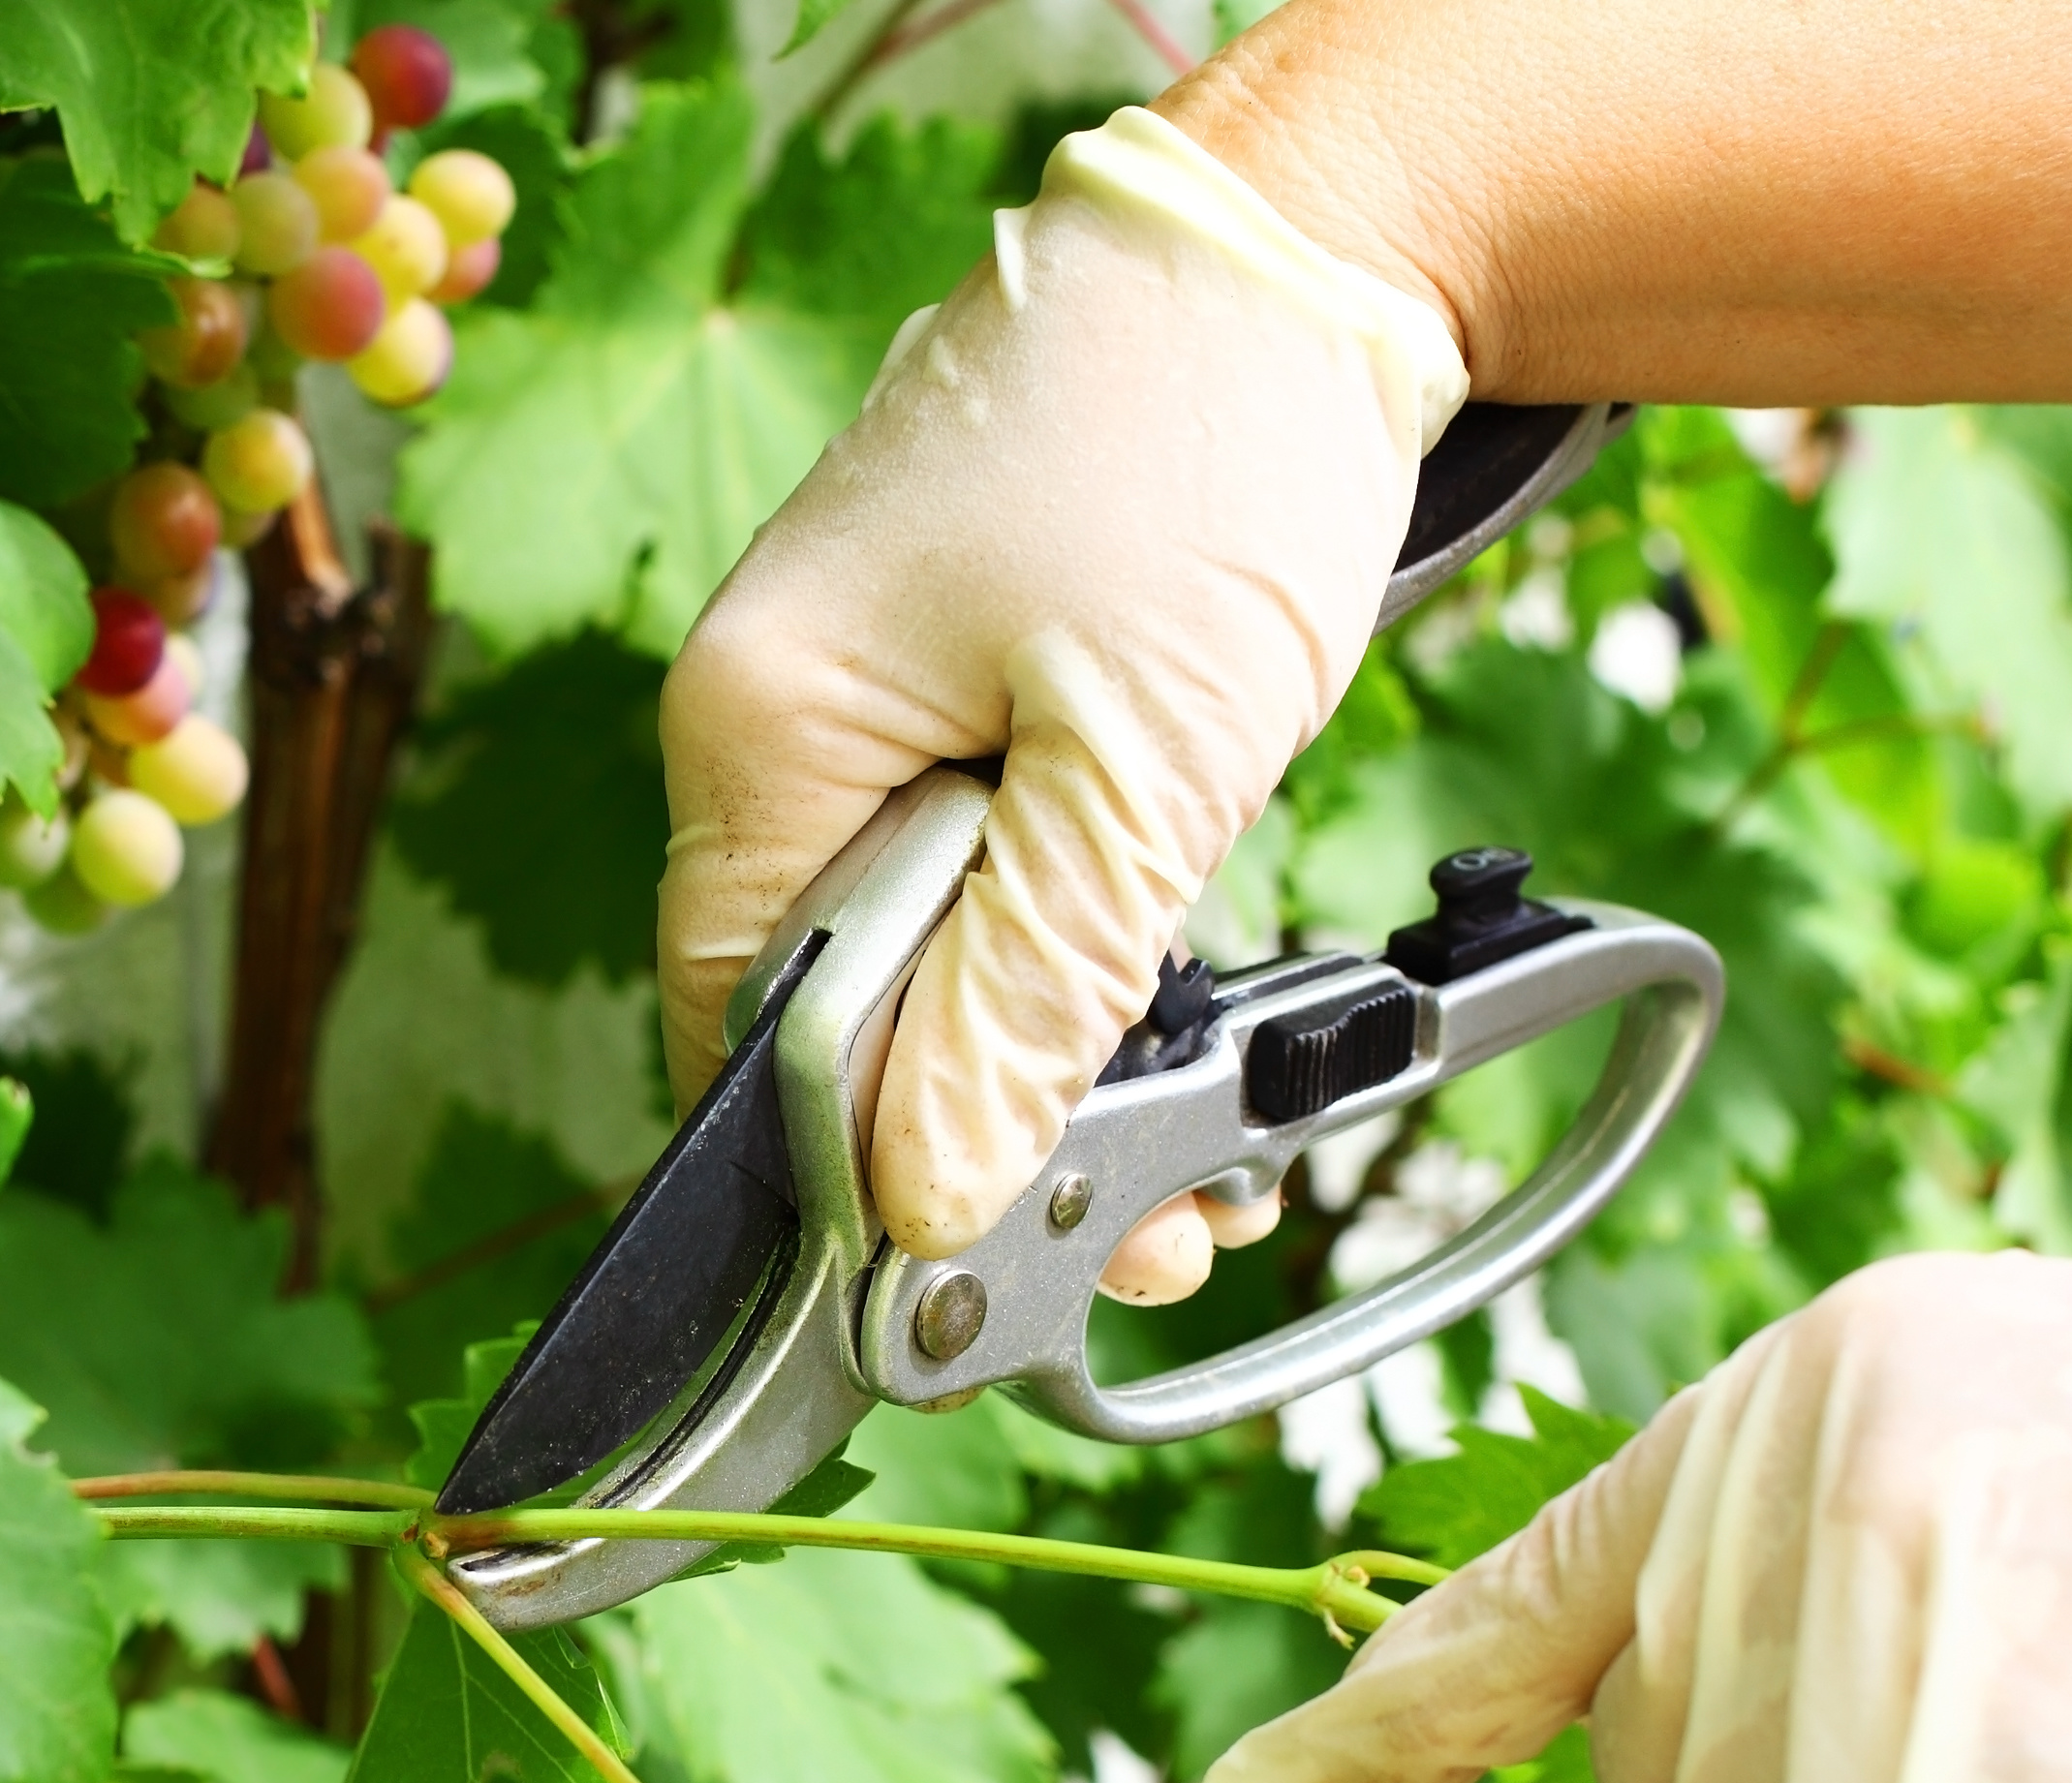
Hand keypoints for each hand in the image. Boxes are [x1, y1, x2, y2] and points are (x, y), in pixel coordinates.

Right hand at [652, 108, 1463, 1304]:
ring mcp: (863, 685)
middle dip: (982, 1130)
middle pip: (830, 1005)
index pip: (741, 1027)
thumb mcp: (1141, 776)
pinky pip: (976, 862)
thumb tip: (919, 1198)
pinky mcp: (957, 673)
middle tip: (1152, 1223)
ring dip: (1046, 1051)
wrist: (1330, 238)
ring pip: (918, 947)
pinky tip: (1176, 1005)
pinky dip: (1070, 947)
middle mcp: (775, 709)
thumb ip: (1024, 999)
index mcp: (760, 728)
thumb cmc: (1220, 450)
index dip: (854, 1167)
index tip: (997, 1255)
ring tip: (1202, 1139)